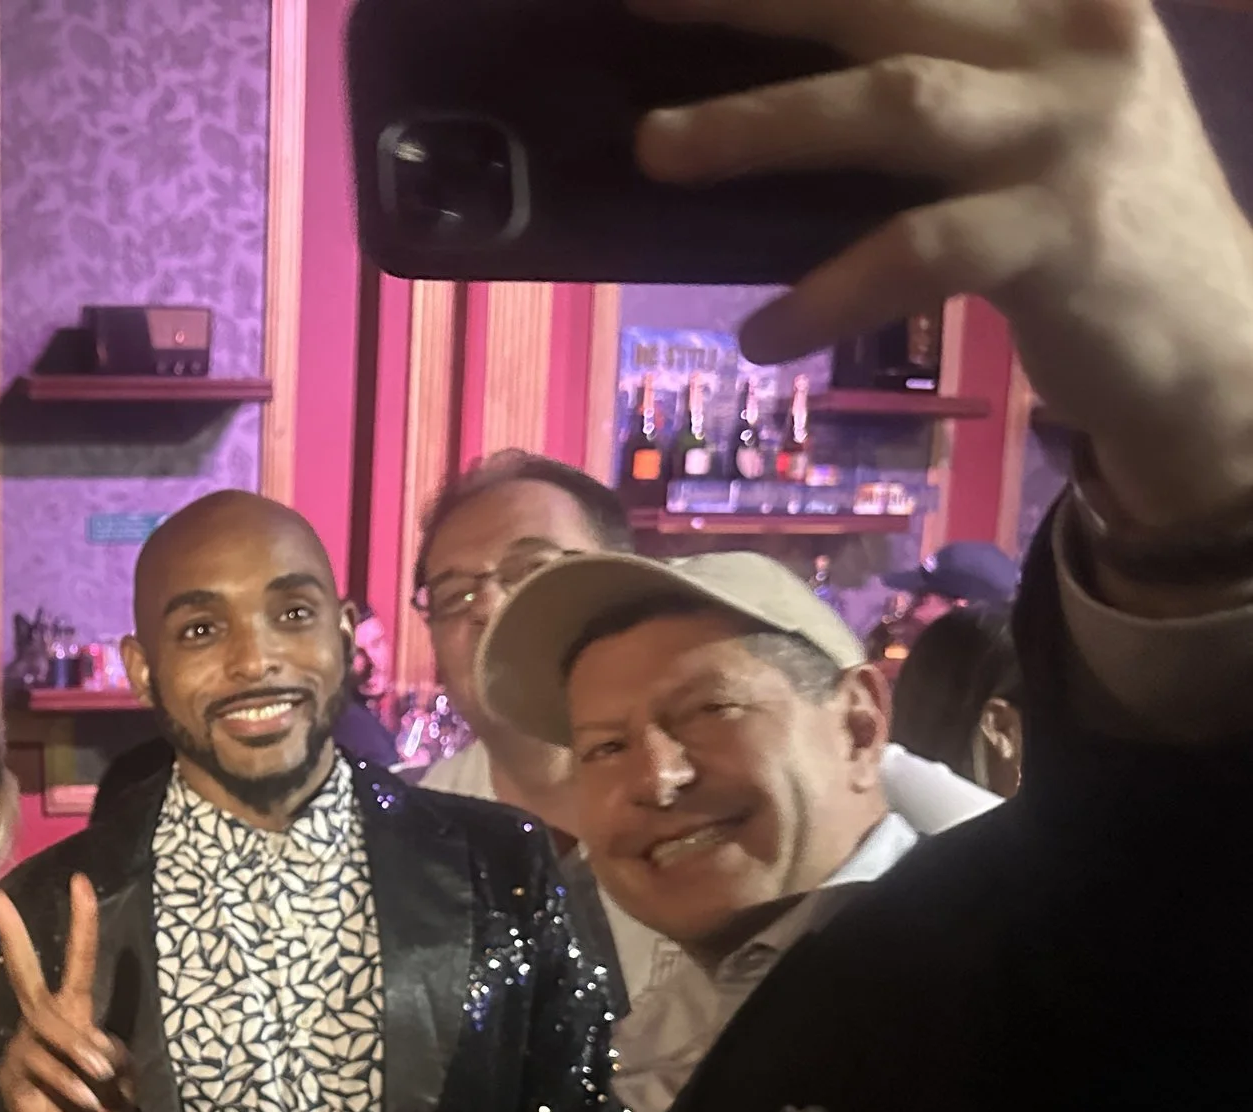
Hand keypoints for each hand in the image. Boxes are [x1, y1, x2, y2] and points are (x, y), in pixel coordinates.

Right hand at [0, 876, 133, 1111]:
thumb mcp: (122, 1083)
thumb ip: (115, 1057)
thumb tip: (98, 1044)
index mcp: (72, 1020)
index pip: (75, 966)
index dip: (80, 926)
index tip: (81, 883)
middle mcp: (42, 1027)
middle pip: (25, 976)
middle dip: (13, 937)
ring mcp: (23, 1051)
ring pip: (48, 1029)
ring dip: (80, 1052)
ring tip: (103, 1082)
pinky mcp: (12, 1078)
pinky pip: (40, 1066)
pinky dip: (69, 1081)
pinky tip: (88, 1100)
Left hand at [635, 0, 1252, 527]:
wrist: (1216, 338)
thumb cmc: (1087, 216)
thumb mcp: (1029, 104)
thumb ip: (931, 60)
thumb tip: (766, 62)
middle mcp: (1071, 34)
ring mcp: (1068, 131)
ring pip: (892, 101)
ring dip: (759, 123)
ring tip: (655, 148)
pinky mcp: (1058, 235)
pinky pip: (916, 251)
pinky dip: (827, 295)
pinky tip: (764, 334)